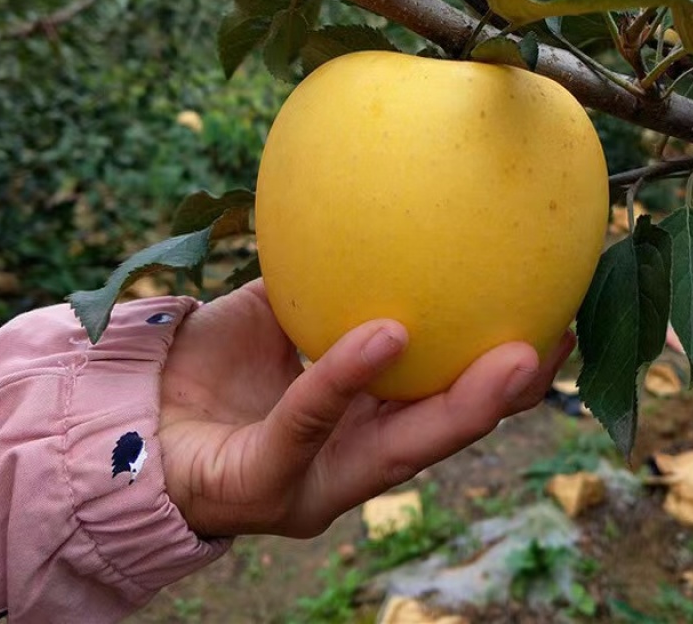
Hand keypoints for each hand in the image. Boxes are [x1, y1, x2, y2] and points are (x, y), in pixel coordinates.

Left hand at [158, 280, 574, 538]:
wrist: (136, 415)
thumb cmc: (217, 364)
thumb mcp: (280, 309)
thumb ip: (329, 278)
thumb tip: (375, 207)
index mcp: (364, 419)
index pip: (443, 396)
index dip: (500, 369)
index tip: (553, 318)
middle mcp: (353, 457)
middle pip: (442, 431)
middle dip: (504, 396)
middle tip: (556, 346)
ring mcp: (316, 479)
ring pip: (400, 448)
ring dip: (461, 407)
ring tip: (511, 363)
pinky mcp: (267, 485)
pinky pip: (309, 420)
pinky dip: (347, 377)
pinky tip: (383, 335)